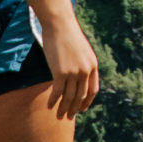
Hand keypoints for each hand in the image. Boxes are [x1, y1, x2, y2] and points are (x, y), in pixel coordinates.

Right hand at [25, 0, 99, 117]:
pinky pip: (58, 92)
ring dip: (64, 108)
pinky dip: (53, 101)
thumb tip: (77, 78)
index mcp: (93, 65)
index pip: (93, 89)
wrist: (60, 24)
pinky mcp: (61, 72)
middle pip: (81, 96)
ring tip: (59, 116)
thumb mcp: (80, 51)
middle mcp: (85, 71)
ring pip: (69, 97)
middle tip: (68, 117)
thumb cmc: (68, 36)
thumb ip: (81, 64)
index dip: (87, 101)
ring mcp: (74, 72)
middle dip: (75, 108)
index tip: (82, 108)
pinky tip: (49, 106)